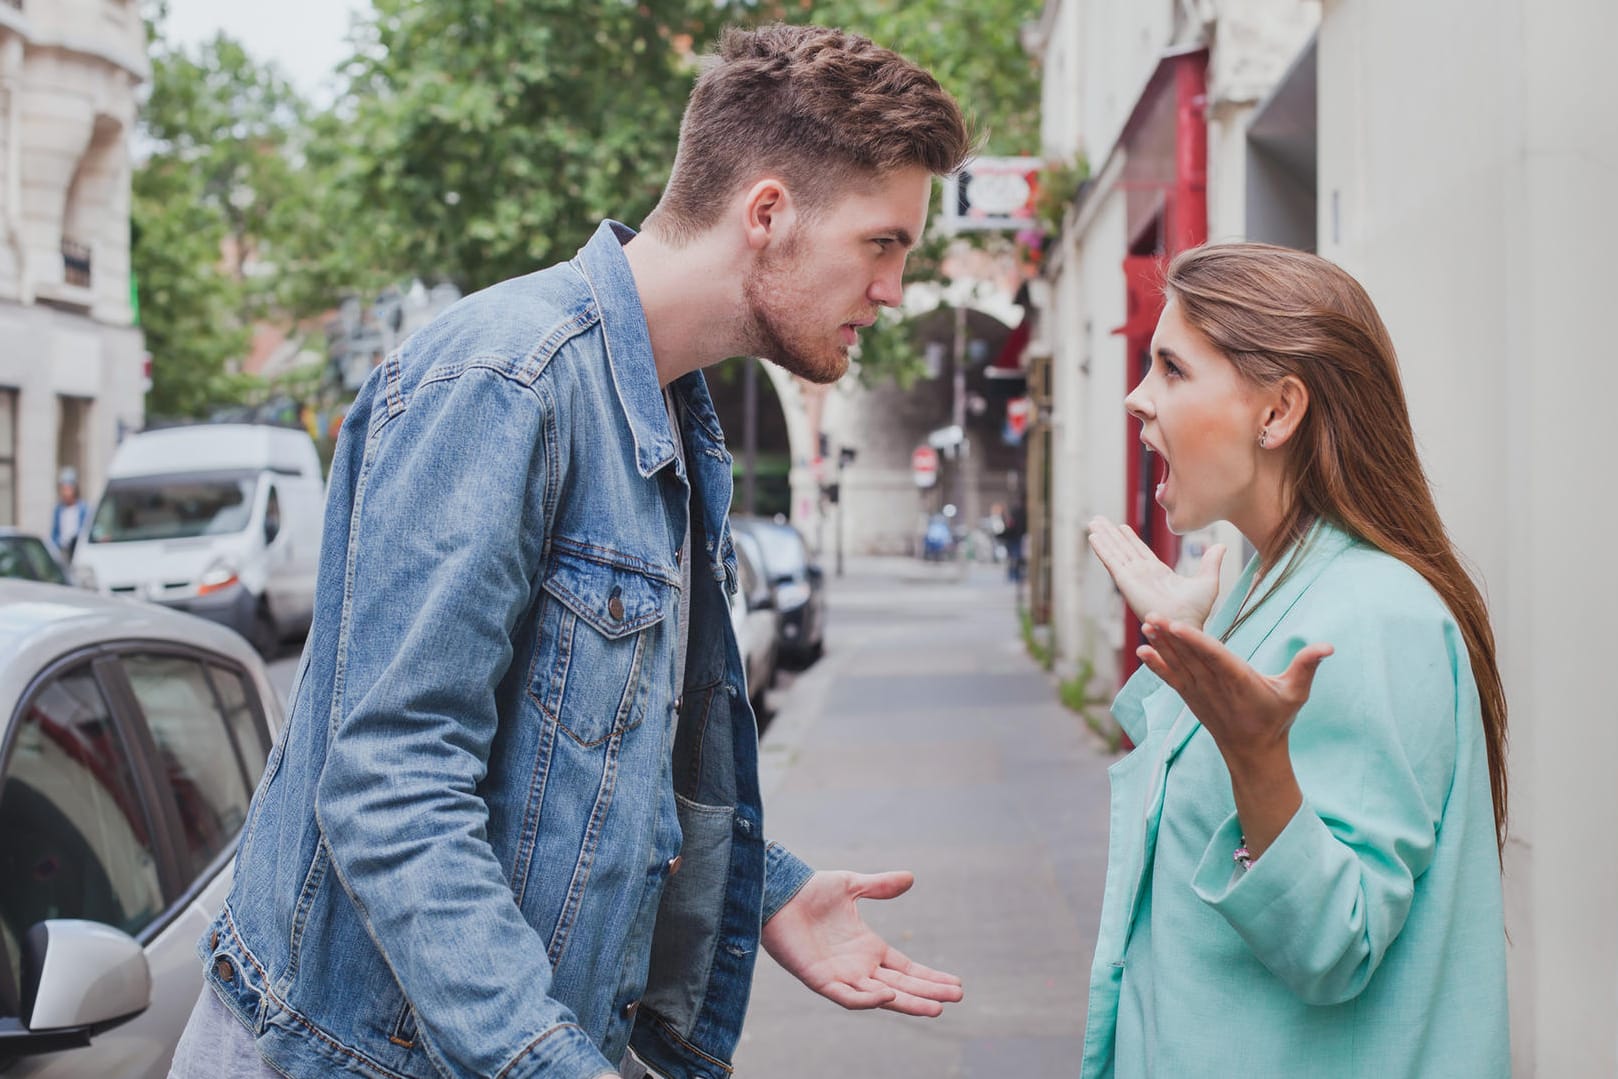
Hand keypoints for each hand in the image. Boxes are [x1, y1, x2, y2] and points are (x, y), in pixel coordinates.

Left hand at [761, 870, 963, 1016]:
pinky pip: (846, 995)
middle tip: (956, 998)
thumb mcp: (852, 885)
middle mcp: (858, 966)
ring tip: (935, 1007)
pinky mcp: (819, 979)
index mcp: (868, 948)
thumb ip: (879, 886)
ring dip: (906, 1002)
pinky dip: (866, 999)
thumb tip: (910, 878)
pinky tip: (887, 994)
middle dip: (927, 993)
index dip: (929, 977)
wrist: (776, 892)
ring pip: (879, 996)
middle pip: (900, 985)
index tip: (956, 984)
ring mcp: (840, 975)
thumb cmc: (810, 890)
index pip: (906, 968)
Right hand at [1087, 516, 1223, 629]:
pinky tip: (1094, 537)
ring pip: (1115, 551)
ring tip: (1092, 523)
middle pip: (1123, 548)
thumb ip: (1210, 562)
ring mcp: (1132, 577)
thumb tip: (1221, 546)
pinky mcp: (1126, 581)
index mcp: (1158, 574)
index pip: (1140, 551)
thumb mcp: (1207, 580)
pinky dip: (1102, 549)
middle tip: (1098, 519)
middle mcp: (1142, 574)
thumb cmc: (1197, 611)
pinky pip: (1112, 561)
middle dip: (1111, 534)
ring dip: (1104, 537)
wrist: (1185, 623)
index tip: (1121, 527)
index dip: (1130, 538)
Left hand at [1139, 617, 1332, 854]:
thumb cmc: (1276, 719)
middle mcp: (1215, 686)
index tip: (1177, 626)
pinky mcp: (1191, 697)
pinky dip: (1156, 665)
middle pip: (1190, 657)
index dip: (1194, 642)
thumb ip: (1306, 666)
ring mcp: (1200, 693)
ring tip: (1146, 623)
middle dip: (1170, 636)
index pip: (1214, 657)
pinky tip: (1142, 651)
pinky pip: (1171, 678)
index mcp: (1239, 681)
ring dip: (1161, 645)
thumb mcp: (1296, 693)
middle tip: (1152, 614)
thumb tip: (1328, 646)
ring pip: (1178, 665)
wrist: (1253, 752)